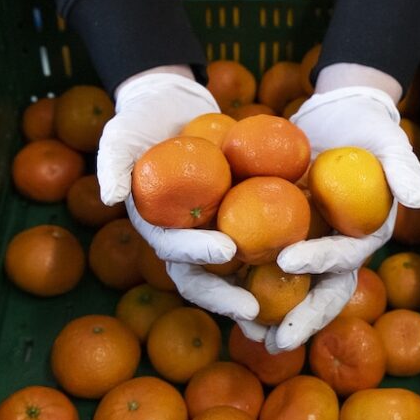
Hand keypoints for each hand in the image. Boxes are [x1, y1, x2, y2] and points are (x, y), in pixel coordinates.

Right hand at [97, 69, 259, 325]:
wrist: (171, 106)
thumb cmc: (140, 119)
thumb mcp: (119, 134)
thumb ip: (110, 163)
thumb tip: (109, 198)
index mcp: (156, 227)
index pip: (173, 249)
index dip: (196, 253)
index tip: (226, 249)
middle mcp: (184, 240)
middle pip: (204, 278)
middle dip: (226, 296)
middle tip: (254, 309)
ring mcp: (210, 235)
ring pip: (234, 275)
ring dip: (255, 296)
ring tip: (282, 312)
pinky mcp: (236, 222)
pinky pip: (260, 245)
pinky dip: (278, 258)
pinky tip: (309, 266)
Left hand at [254, 79, 419, 351]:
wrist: (340, 117)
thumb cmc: (369, 129)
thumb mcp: (390, 140)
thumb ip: (405, 168)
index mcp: (363, 236)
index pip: (343, 256)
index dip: (319, 260)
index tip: (288, 259)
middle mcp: (337, 250)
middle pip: (321, 293)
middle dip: (301, 320)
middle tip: (275, 343)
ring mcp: (310, 247)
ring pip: (292, 290)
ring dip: (271, 317)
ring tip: (247, 335)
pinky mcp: (284, 237)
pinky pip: (264, 265)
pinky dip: (246, 282)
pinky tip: (219, 294)